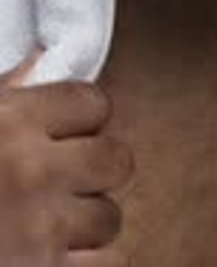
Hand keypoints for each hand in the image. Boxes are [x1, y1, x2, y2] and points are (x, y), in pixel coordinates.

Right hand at [0, 50, 132, 266]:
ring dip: (86, 226)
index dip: (81, 120)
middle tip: (63, 183)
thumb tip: (40, 59)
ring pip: (110, 218)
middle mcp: (33, 173)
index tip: (62, 133)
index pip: (93, 103)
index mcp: (9, 123)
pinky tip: (59, 263)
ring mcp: (41, 233)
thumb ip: (4, 93)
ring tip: (50, 229)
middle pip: (116, 160)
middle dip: (94, 171)